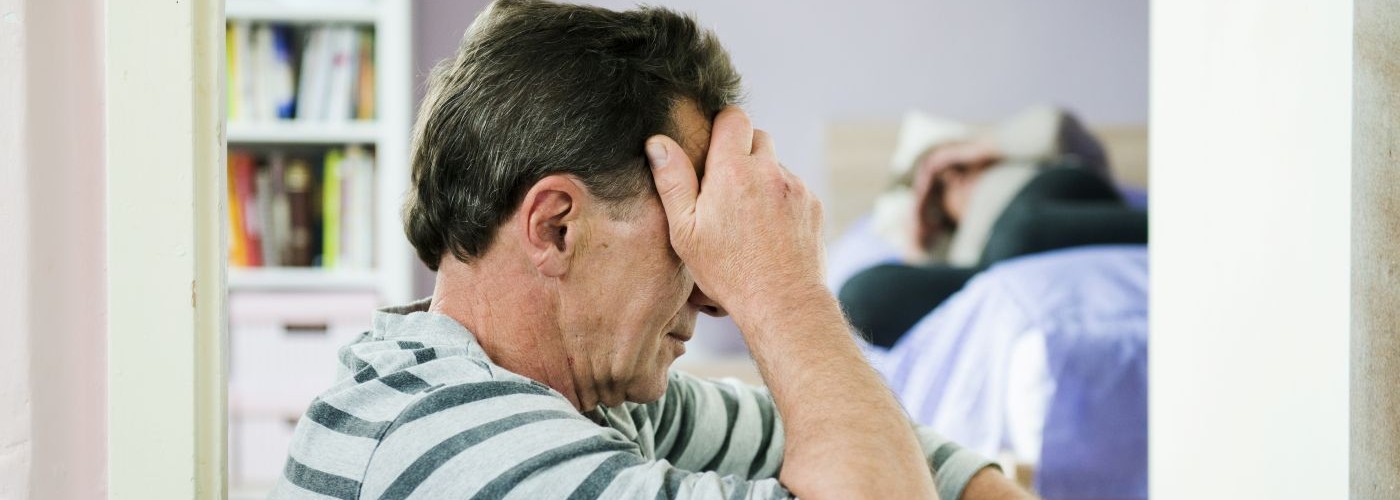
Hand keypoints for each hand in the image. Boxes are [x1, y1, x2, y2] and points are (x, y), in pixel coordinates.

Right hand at [646, 107, 824, 317]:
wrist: (782, 301)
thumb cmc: (728, 271)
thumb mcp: (686, 231)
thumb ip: (673, 181)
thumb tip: (658, 143)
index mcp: (734, 171)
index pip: (733, 118)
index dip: (721, 127)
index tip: (712, 149)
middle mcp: (770, 171)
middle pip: (757, 137)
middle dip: (741, 154)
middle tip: (725, 188)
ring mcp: (796, 187)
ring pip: (776, 166)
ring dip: (762, 179)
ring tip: (747, 218)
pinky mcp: (813, 205)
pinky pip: (794, 189)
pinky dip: (781, 200)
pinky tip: (769, 230)